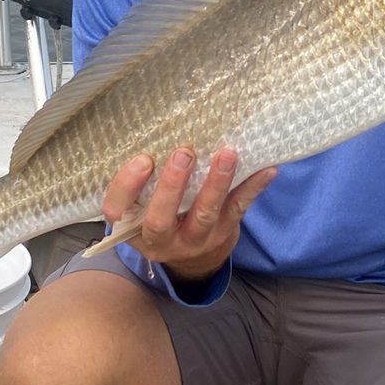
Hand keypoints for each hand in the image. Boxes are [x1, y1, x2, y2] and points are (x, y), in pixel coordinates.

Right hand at [102, 147, 276, 282]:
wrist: (193, 255)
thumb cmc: (160, 214)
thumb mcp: (140, 205)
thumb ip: (142, 180)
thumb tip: (160, 129)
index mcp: (132, 227)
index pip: (117, 209)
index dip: (127, 185)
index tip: (143, 159)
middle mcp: (161, 240)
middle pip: (161, 219)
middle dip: (172, 186)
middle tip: (183, 153)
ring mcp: (195, 239)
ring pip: (204, 214)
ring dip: (216, 183)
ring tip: (226, 154)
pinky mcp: (223, 233)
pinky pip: (238, 209)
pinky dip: (253, 188)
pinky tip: (267, 169)